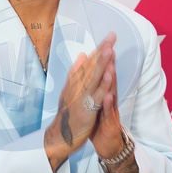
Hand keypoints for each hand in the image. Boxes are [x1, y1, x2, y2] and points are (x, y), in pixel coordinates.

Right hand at [44, 32, 116, 169]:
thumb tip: (82, 55)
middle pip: (91, 66)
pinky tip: (110, 75)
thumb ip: (76, 73)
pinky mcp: (86, 110)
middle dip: (102, 50)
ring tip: (110, 50)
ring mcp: (81, 98)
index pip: (89, 62)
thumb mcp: (69, 90)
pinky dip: (103, 85)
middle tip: (112, 36)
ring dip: (102, 64)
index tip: (110, 36)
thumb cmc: (67, 114)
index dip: (99, 49)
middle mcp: (78, 87)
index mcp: (76, 82)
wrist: (60, 136)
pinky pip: (96, 96)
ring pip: (93, 78)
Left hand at [90, 56, 123, 158]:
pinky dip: (108, 104)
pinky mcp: (110, 123)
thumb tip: (91, 75)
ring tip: (110, 66)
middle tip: (110, 46)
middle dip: (109, 63)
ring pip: (111, 94)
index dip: (104, 59)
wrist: (108, 145)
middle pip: (109, 79)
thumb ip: (94, 88)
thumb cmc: (100, 123)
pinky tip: (108, 95)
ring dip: (111, 80)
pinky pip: (108, 113)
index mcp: (102, 94)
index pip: (103, 74)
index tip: (105, 42)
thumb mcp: (95, 103)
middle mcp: (108, 99)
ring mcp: (110, 111)